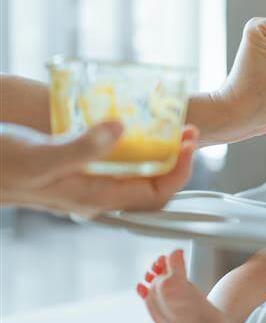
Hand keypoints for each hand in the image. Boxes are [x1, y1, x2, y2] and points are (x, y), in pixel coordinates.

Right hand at [0, 121, 197, 217]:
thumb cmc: (2, 162)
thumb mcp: (42, 155)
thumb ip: (82, 147)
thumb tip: (123, 131)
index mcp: (95, 196)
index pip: (156, 194)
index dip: (180, 171)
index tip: (190, 142)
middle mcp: (95, 194)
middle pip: (151, 186)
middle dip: (175, 160)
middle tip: (186, 130)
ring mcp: (86, 182)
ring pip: (135, 174)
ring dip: (157, 153)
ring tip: (170, 126)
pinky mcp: (75, 169)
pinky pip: (116, 163)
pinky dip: (133, 147)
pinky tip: (131, 126)